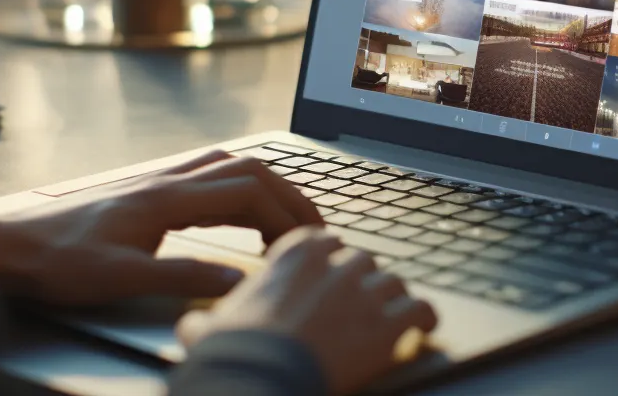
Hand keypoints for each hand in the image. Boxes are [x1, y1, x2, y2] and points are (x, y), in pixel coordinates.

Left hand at [0, 150, 323, 304]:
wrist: (10, 247)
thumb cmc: (56, 261)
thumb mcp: (121, 278)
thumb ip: (183, 276)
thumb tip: (237, 278)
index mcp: (166, 197)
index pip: (246, 191)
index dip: (285, 214)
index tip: (308, 240)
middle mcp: (165, 182)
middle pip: (246, 171)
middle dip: (288, 195)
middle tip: (315, 226)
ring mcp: (155, 184)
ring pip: (228, 170)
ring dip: (265, 189)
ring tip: (287, 218)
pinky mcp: (145, 195)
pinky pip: (207, 181)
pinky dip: (238, 193)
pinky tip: (239, 214)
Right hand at [178, 227, 438, 394]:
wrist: (261, 377)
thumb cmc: (235, 353)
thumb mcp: (209, 327)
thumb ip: (207, 318)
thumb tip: (192, 326)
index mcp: (295, 254)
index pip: (324, 241)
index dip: (328, 260)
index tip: (328, 274)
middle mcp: (335, 264)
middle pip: (362, 260)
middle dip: (361, 280)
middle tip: (357, 302)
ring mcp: (366, 291)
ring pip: (393, 281)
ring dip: (392, 299)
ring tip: (390, 314)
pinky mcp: (390, 322)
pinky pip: (422, 308)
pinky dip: (425, 317)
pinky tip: (424, 325)